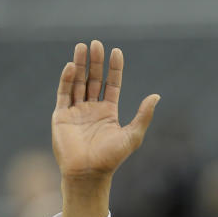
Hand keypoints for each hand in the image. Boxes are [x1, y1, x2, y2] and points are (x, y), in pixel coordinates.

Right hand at [51, 40, 158, 179]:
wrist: (88, 173)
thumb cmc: (112, 158)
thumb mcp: (132, 135)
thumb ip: (143, 115)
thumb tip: (157, 95)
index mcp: (108, 113)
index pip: (111, 85)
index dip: (114, 69)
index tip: (117, 52)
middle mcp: (92, 109)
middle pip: (93, 79)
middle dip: (95, 62)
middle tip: (96, 43)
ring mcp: (76, 111)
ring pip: (77, 82)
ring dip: (79, 65)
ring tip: (82, 46)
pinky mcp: (61, 116)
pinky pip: (63, 94)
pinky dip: (66, 80)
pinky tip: (71, 67)